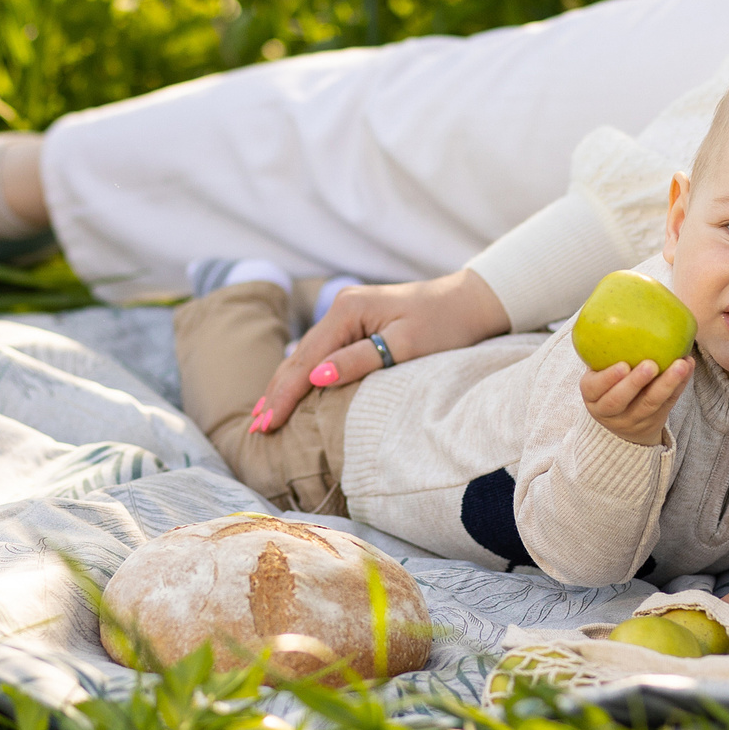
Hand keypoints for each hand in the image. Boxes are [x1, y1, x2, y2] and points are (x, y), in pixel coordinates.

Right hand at [252, 268, 511, 432]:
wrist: (472, 301)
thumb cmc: (445, 324)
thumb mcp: (405, 344)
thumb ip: (358, 360)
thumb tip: (314, 379)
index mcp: (347, 311)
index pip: (305, 360)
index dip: (284, 395)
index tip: (267, 424)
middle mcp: (340, 308)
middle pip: (298, 356)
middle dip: (276, 392)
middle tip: (256, 428)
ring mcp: (347, 314)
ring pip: (306, 355)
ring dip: (285, 385)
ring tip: (265, 414)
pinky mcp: (357, 323)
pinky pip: (321, 353)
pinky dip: (303, 375)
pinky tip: (292, 390)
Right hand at [578, 357, 691, 445]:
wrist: (623, 418)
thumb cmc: (610, 382)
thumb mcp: (599, 371)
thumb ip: (605, 349)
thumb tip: (621, 303)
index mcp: (593, 395)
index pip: (595, 389)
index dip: (608, 379)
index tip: (623, 365)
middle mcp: (609, 411)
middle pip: (619, 401)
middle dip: (636, 383)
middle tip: (651, 364)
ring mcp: (633, 419)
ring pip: (649, 405)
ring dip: (667, 384)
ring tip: (680, 364)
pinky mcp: (654, 420)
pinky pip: (669, 403)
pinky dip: (679, 385)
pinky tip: (688, 367)